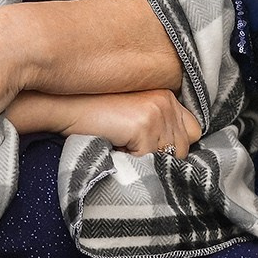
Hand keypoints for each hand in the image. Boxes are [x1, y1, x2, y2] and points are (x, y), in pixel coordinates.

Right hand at [54, 89, 204, 157]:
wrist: (65, 108)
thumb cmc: (95, 116)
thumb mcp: (133, 116)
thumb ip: (158, 125)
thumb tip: (175, 154)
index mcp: (167, 95)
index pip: (193, 131)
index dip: (173, 145)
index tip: (153, 149)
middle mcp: (167, 99)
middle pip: (183, 148)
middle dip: (161, 157)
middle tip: (132, 149)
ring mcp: (158, 111)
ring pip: (169, 158)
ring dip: (147, 161)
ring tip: (124, 147)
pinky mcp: (144, 125)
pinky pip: (150, 161)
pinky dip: (133, 163)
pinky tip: (117, 147)